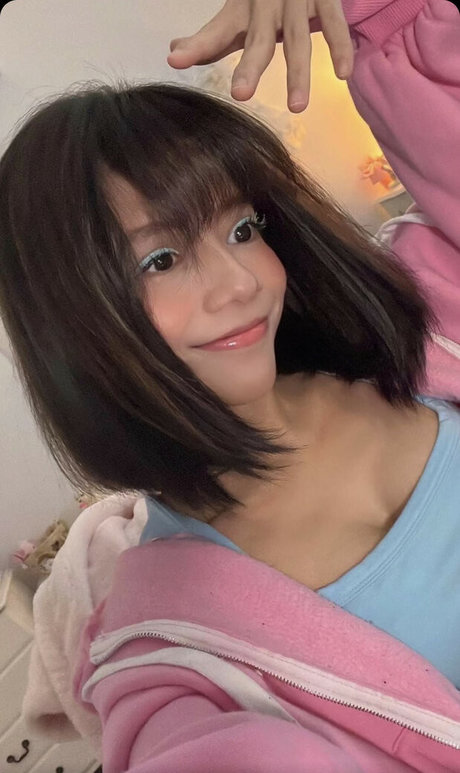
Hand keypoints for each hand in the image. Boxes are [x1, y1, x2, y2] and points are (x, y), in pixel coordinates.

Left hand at [167, 0, 353, 112]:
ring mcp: (297, 1)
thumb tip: (173, 52)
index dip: (197, 46)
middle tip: (240, 94)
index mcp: (241, 9)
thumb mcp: (237, 12)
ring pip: (298, 40)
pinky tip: (343, 74)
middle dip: (250, 65)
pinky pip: (334, 24)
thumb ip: (211, 37)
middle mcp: (266, 4)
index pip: (216, 31)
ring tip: (297, 107)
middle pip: (259, 39)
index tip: (175, 60)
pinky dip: (340, 47)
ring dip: (298, 73)